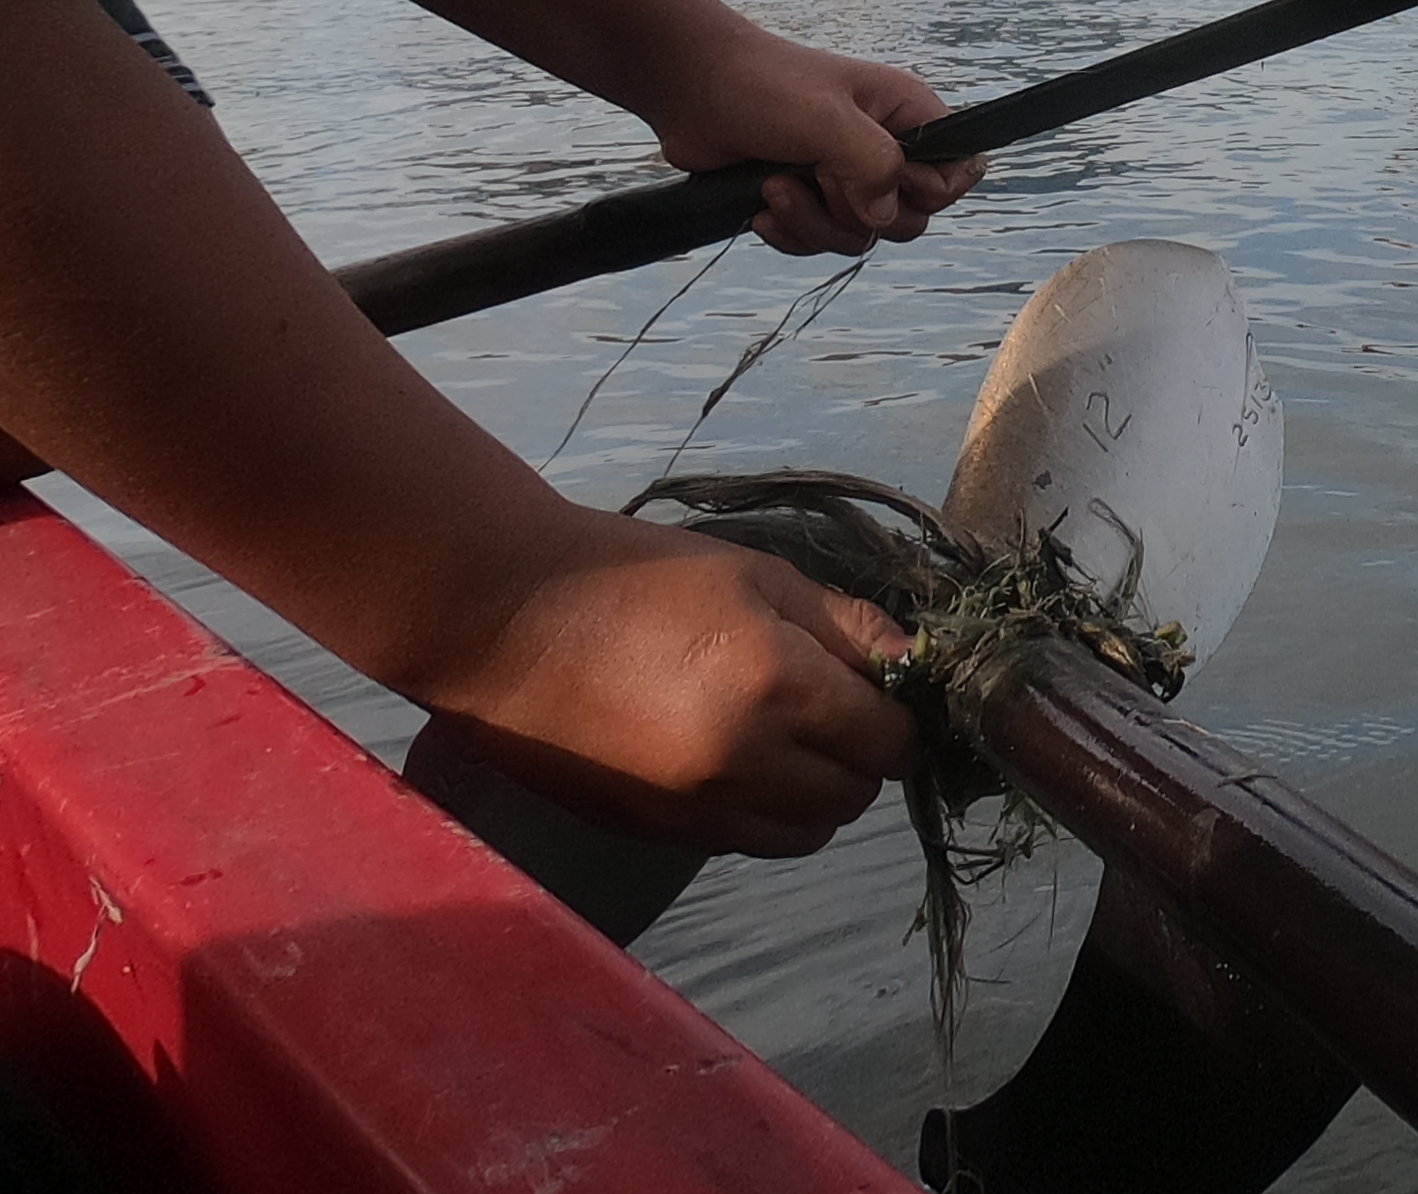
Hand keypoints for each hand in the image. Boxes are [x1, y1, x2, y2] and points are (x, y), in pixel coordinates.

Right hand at [410, 511, 919, 853]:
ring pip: (802, 836)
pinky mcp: (652, 835)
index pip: (887, 743)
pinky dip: (762, 812)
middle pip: (852, 798)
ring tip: (788, 738)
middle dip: (861, 757)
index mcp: (776, 690)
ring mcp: (693, 812)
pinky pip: (743, 841)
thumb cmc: (635, 576)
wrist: (504, 620)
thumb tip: (913, 666)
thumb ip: (845, 626)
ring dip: (815, 796)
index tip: (884, 690)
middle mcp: (743, 767)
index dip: (900, 718)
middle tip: (835, 707)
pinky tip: (735, 758)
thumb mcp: (757, 575)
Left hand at [641, 27, 986, 255]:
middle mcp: (885, 149)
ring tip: (773, 187)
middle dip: (855, 212)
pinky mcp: (808, 200)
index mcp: (906, 115)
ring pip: (859, 237)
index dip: (927, 189)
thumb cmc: (761, 85)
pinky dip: (790, 234)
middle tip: (817, 176)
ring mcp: (845, 177)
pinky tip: (760, 207)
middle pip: (907, 218)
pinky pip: (819, 243)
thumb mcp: (826, 118)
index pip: (957, 172)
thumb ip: (873, 165)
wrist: (691, 89)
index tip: (883, 177)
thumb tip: (885, 216)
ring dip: (812, 222)